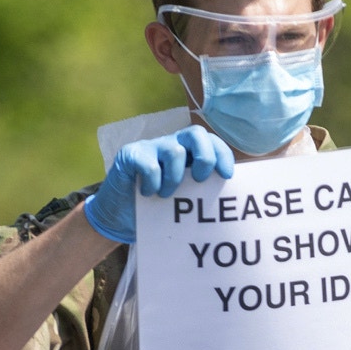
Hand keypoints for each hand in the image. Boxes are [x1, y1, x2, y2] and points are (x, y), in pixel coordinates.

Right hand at [82, 125, 234, 244]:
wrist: (120, 215)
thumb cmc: (158, 208)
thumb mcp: (185, 200)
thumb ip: (203, 193)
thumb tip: (230, 202)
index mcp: (189, 154)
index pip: (211, 141)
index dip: (223, 154)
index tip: (227, 176)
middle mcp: (171, 146)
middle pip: (196, 134)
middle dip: (205, 157)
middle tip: (200, 180)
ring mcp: (150, 148)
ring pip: (174, 150)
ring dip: (176, 177)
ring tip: (167, 195)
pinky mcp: (130, 155)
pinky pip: (149, 164)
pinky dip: (153, 182)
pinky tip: (148, 193)